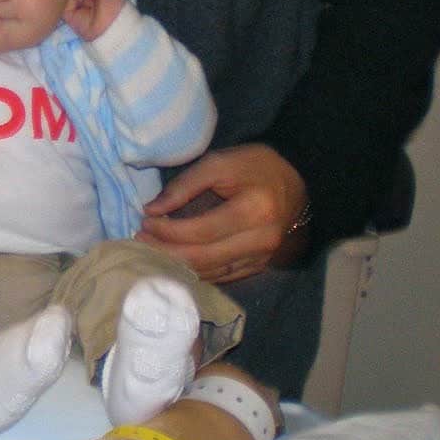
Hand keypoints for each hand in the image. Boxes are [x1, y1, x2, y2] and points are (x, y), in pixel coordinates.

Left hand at [136, 144, 307, 282]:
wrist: (299, 180)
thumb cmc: (256, 166)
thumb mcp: (220, 162)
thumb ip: (184, 185)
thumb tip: (152, 209)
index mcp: (253, 211)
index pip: (200, 231)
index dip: (168, 231)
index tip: (144, 221)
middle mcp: (261, 241)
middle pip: (204, 257)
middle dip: (166, 251)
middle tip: (140, 240)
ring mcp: (263, 258)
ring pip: (212, 272)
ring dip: (178, 265)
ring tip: (152, 250)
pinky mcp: (260, 266)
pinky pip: (223, 276)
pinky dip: (197, 271)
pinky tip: (176, 262)